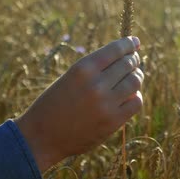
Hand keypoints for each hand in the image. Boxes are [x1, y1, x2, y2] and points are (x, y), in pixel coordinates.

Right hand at [14, 36, 143, 172]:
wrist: (42, 136)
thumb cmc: (54, 104)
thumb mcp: (70, 78)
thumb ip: (94, 69)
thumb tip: (125, 57)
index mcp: (82, 69)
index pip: (115, 49)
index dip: (129, 44)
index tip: (135, 42)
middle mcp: (96, 84)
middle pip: (128, 64)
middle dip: (134, 59)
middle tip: (135, 59)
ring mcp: (106, 103)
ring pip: (135, 82)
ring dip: (137, 76)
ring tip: (135, 75)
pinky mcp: (112, 122)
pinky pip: (136, 102)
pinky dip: (136, 96)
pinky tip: (130, 95)